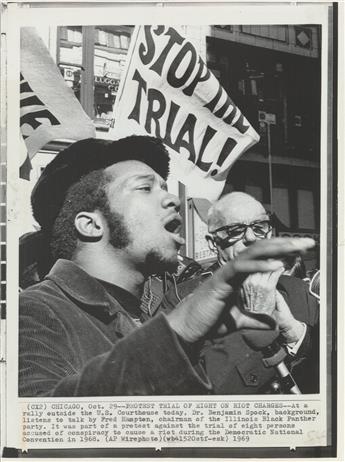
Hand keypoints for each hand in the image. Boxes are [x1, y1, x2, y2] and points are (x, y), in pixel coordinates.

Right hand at [167, 237, 314, 342]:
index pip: (262, 257)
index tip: (300, 250)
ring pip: (252, 253)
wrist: (189, 327)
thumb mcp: (240, 321)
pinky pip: (240, 268)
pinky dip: (259, 265)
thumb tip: (272, 322)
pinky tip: (277, 264)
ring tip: (296, 247)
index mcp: (238, 276)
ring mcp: (226, 273)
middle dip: (284, 244)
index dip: (281, 251)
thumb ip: (256, 319)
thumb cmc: (209, 321)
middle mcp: (233, 270)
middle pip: (261, 250)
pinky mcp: (220, 280)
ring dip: (276, 248)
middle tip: (306, 244)